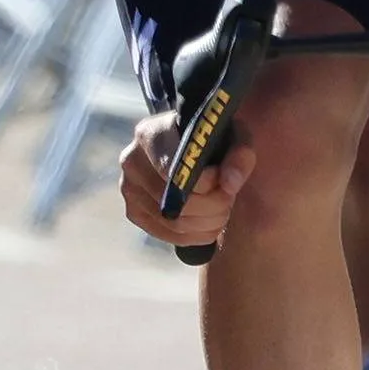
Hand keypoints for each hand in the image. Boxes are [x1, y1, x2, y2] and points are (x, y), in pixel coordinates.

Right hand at [119, 106, 250, 248]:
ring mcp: (129, 189)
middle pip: (175, 201)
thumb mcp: (235, 135)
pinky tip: (210, 223)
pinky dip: (196, 235)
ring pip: (174, 223)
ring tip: (222, 208)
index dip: (205, 184)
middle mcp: (132, 161)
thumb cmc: (212, 138)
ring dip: (209, 222)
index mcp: (151, 134)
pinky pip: (168, 235)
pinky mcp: (133, 212)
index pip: (173, 170)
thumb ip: (239, 155)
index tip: (222, 181)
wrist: (190, 146)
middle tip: (229, 198)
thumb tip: (230, 184)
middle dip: (213, 206)